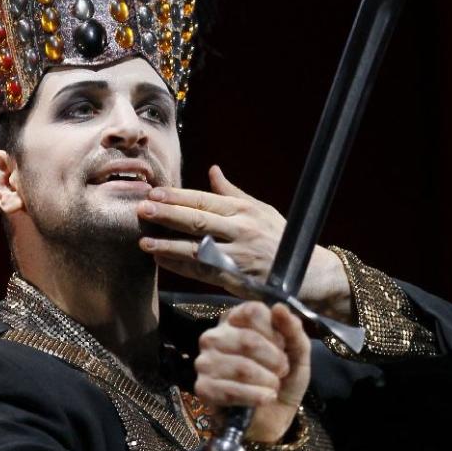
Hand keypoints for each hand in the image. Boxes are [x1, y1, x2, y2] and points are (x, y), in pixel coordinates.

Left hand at [138, 165, 355, 323]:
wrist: (309, 273)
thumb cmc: (282, 239)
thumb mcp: (261, 210)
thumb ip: (233, 193)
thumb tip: (213, 171)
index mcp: (244, 211)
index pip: (205, 200)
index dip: (177, 197)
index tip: (154, 193)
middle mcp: (241, 231)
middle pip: (198, 220)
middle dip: (168, 215)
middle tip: (142, 209)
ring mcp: (239, 256)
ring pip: (197, 249)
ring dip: (169, 246)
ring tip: (145, 241)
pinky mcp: (237, 279)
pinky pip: (203, 272)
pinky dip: (181, 267)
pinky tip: (162, 262)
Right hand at [193, 301, 310, 443]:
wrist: (272, 417)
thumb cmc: (283, 379)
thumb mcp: (297, 353)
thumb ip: (293, 329)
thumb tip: (279, 308)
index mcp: (235, 320)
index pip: (253, 311)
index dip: (275, 332)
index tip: (282, 347)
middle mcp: (214, 336)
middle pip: (248, 339)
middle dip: (275, 360)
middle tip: (281, 371)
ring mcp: (205, 362)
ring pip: (242, 367)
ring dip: (268, 381)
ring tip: (273, 387)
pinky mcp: (203, 387)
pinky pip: (232, 390)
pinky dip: (256, 397)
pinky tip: (264, 399)